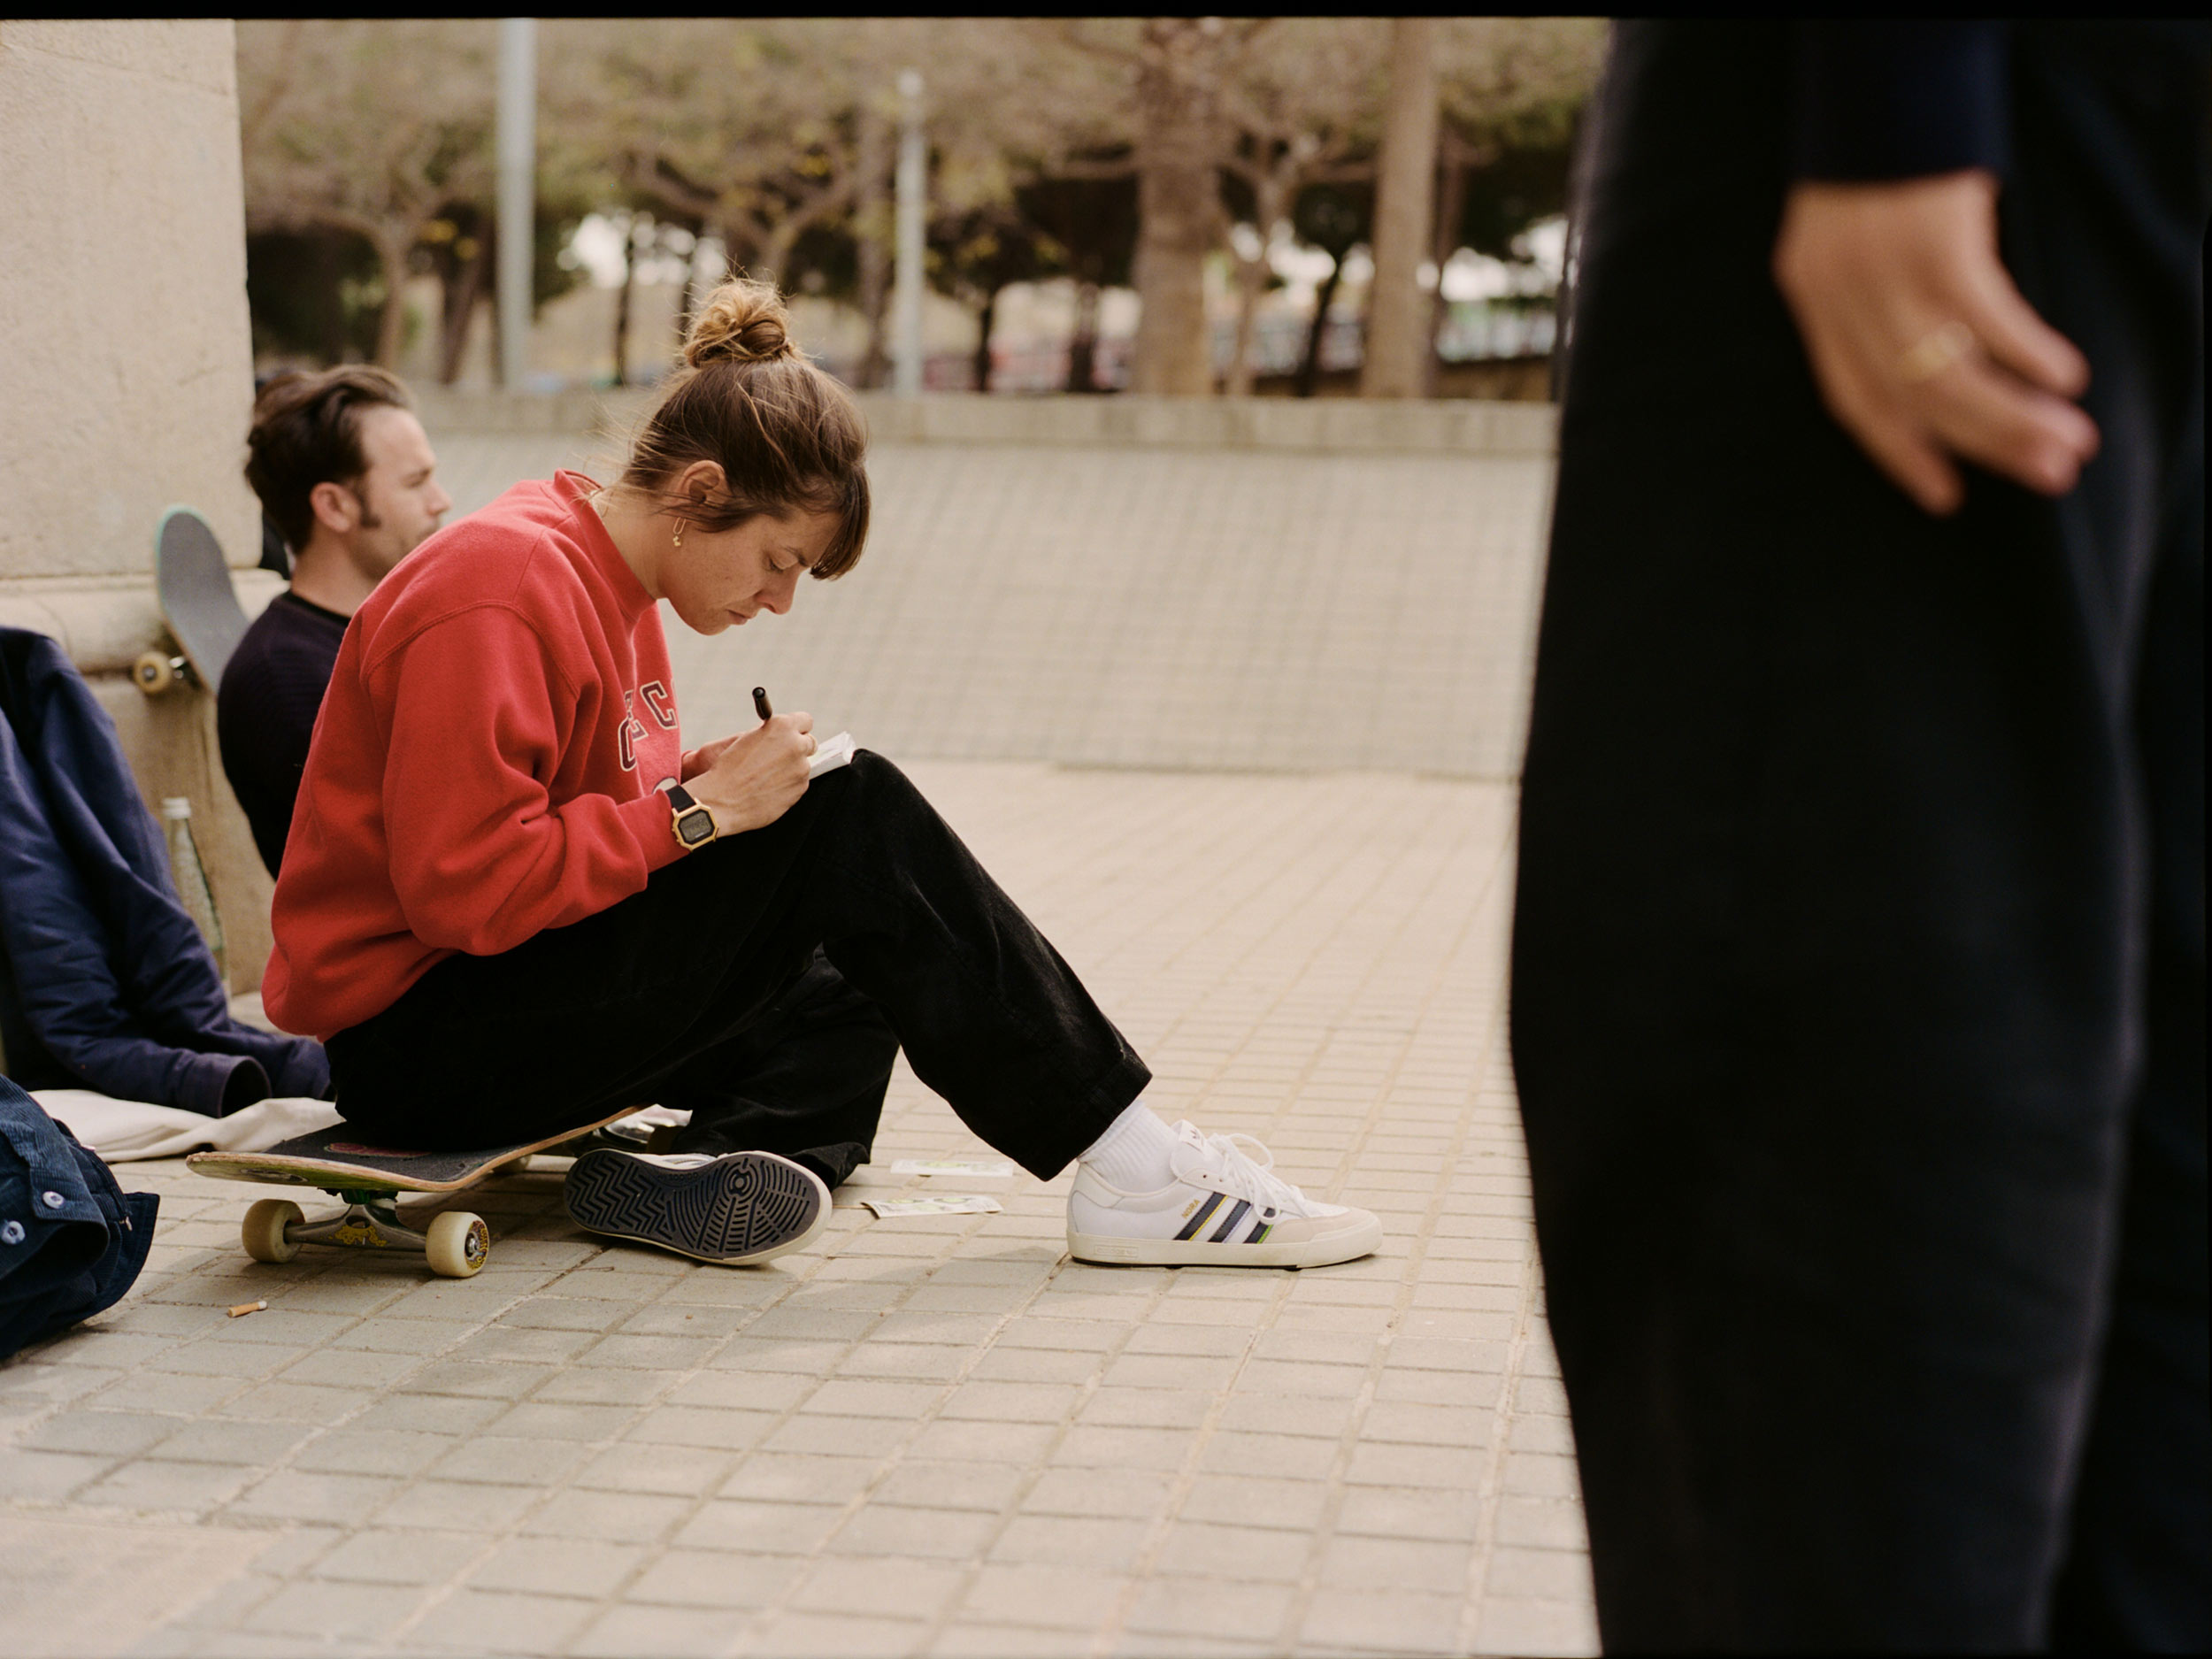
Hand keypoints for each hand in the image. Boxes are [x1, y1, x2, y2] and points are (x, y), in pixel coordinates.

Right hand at [687, 712, 813, 836]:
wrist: (723, 801)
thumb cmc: (729, 770)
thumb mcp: (745, 739)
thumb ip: (769, 733)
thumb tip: (779, 732)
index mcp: (782, 727)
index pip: (805, 720)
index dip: (797, 727)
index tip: (791, 733)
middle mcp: (796, 745)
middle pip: (810, 742)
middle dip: (798, 747)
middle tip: (781, 755)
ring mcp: (801, 768)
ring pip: (803, 764)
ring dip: (791, 767)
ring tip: (765, 776)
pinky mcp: (801, 788)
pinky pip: (798, 782)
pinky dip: (788, 784)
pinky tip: (768, 788)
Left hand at [1772, 170, 2097, 515]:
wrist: (1881, 70)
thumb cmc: (1878, 153)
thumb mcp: (1851, 234)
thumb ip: (1873, 294)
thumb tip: (1936, 354)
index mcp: (1811, 298)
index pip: (1852, 400)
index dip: (1899, 451)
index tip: (1943, 494)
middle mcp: (1838, 298)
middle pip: (1911, 399)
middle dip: (1981, 445)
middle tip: (2046, 476)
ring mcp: (1883, 276)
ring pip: (1949, 377)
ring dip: (2014, 417)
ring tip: (2068, 444)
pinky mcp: (1935, 247)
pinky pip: (1986, 322)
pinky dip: (2028, 354)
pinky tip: (2065, 376)